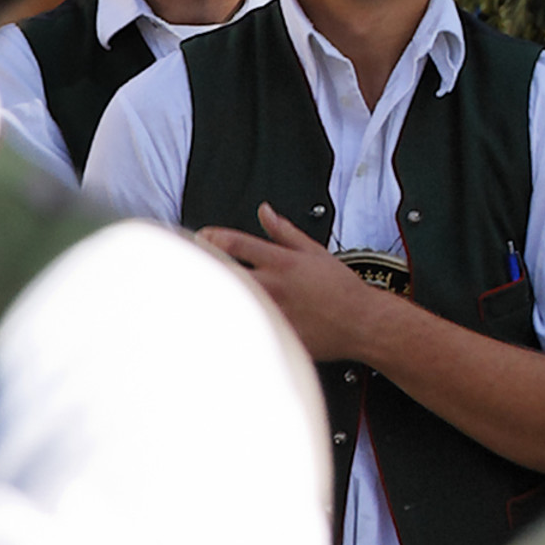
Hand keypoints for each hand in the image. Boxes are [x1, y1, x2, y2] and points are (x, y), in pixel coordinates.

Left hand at [201, 206, 403, 365]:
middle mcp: (273, 285)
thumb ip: (284, 231)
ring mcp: (271, 311)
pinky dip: (227, 325)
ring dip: (211, 297)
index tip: (200, 238)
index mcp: (282, 261)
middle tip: (184, 266)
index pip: (236, 244)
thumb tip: (264, 211)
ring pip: (230, 303)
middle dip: (202, 268)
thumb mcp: (315, 251)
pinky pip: (242, 330)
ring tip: (188, 296)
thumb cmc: (339, 287)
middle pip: (225, 274)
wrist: (361, 322)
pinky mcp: (273, 334)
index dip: (210, 238)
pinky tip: (214, 325)